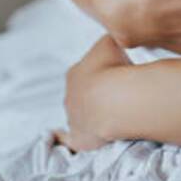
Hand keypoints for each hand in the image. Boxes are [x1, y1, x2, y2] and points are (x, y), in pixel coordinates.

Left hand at [56, 35, 131, 152]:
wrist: (116, 100)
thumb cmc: (112, 68)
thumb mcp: (110, 42)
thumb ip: (108, 40)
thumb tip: (113, 42)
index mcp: (74, 73)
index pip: (85, 73)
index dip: (100, 75)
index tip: (115, 76)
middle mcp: (69, 96)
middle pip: (81, 96)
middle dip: (95, 96)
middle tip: (116, 97)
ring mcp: (72, 118)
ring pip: (79, 116)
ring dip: (92, 116)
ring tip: (111, 116)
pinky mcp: (79, 138)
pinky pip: (69, 140)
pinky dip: (65, 139)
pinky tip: (64, 138)